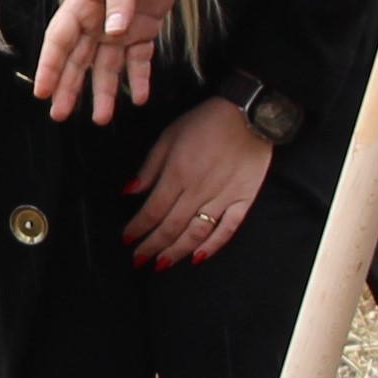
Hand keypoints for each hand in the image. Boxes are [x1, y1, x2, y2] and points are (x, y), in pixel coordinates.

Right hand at [32, 0, 187, 123]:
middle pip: (78, 59)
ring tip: (102, 119)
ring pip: (106, 65)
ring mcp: (119, 25)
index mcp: (82, 2)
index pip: (60, 39)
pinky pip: (138, 58)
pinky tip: (140, 97)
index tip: (41, 92)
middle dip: (69, 87)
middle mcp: (96, 19)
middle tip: (60, 115)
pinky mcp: (143, 27)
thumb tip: (113, 32)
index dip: (50, 66)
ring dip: (104, 91)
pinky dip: (139, 77)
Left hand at [120, 98, 274, 269]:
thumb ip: (150, 166)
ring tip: (162, 264)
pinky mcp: (243, 200)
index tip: (127, 240)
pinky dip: (212, 246)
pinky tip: (197, 257)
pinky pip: (227, 229)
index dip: (138, 228)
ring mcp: (223, 198)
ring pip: (196, 233)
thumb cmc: (205, 121)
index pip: (153, 210)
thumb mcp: (169, 135)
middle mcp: (198, 191)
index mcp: (177, 174)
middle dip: (152, 246)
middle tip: (139, 260)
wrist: (249, 114)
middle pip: (171, 227)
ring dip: (176, 251)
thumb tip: (130, 191)